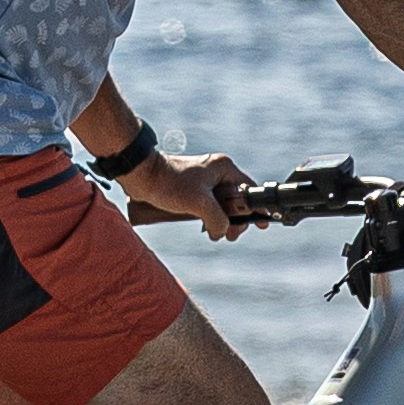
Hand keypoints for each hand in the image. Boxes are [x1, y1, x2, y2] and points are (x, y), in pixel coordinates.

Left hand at [122, 147, 255, 241]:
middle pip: (235, 200)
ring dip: (220, 221)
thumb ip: (218, 218)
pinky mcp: (192, 189)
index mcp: (223, 168)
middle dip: (234, 220)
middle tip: (230, 236)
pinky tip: (205, 228)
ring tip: (215, 234)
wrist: (141, 176)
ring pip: (221, 205)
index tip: (262, 223)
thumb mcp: (200, 203)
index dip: (256, 208)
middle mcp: (216, 172)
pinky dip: (208, 218)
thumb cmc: (169, 183)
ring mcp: (204, 180)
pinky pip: (207, 206)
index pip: (248, 189)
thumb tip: (222, 232)